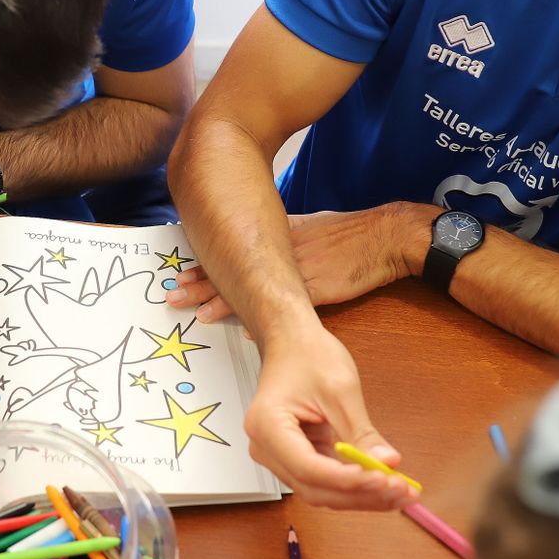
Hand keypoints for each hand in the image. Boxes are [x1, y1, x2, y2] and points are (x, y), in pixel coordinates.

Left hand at [167, 205, 423, 322]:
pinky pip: (284, 307)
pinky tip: (245, 330)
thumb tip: (261, 253)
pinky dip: (263, 318)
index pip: (231, 252)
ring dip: (222, 301)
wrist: (384, 236)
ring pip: (252, 288)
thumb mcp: (311, 228)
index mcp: (278, 236)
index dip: (204, 266)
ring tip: (197, 312)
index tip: (180, 277)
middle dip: (201, 284)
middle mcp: (281, 253)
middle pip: (233, 269)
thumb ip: (284, 240)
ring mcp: (298, 272)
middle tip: (174, 296)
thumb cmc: (349, 234)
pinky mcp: (318, 289)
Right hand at [246, 326, 418, 510]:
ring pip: (322, 491)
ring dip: (361, 495)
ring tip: (399, 491)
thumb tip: (387, 463)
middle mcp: (266, 447)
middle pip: (315, 487)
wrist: (292, 341)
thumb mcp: (340, 390)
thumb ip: (362, 433)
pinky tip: (383, 483)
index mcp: (268, 426)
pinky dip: (354, 484)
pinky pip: (326, 480)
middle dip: (360, 494)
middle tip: (400, 491)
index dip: (347, 480)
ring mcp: (279, 455)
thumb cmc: (307, 355)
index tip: (382, 479)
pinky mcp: (296, 457)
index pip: (308, 468)